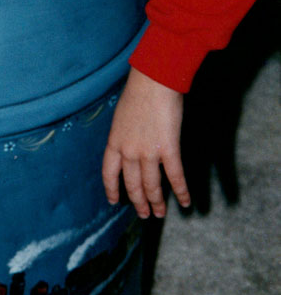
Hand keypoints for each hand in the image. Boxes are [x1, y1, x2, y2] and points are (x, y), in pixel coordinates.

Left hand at [102, 67, 191, 218]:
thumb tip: (131, 143)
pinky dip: (181, 191)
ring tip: (160, 213)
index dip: (112, 189)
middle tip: (144, 213)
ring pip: (151, 186)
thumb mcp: (122, 116)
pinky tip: (185, 202)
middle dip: (138, 202)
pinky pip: (175, 176)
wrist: (153, 81)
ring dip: (156, 202)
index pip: (109, 173)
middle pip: (132, 184)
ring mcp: (147, 152)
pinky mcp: (168, 149)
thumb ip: (125, 133)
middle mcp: (128, 151)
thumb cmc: (138, 92)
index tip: (115, 201)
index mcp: (115, 141)